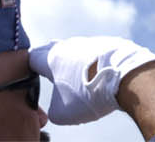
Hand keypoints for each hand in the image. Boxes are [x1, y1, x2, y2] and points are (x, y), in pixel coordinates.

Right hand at [28, 35, 154, 124]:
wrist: (127, 77)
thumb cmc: (89, 95)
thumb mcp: (61, 113)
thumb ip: (51, 108)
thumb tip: (57, 104)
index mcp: (52, 58)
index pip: (31, 58)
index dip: (27, 67)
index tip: (27, 74)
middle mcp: (69, 45)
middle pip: (51, 49)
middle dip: (46, 58)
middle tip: (44, 70)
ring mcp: (90, 42)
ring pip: (73, 50)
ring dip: (70, 61)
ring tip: (71, 76)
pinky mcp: (108, 43)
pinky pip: (93, 52)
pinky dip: (90, 62)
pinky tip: (94, 73)